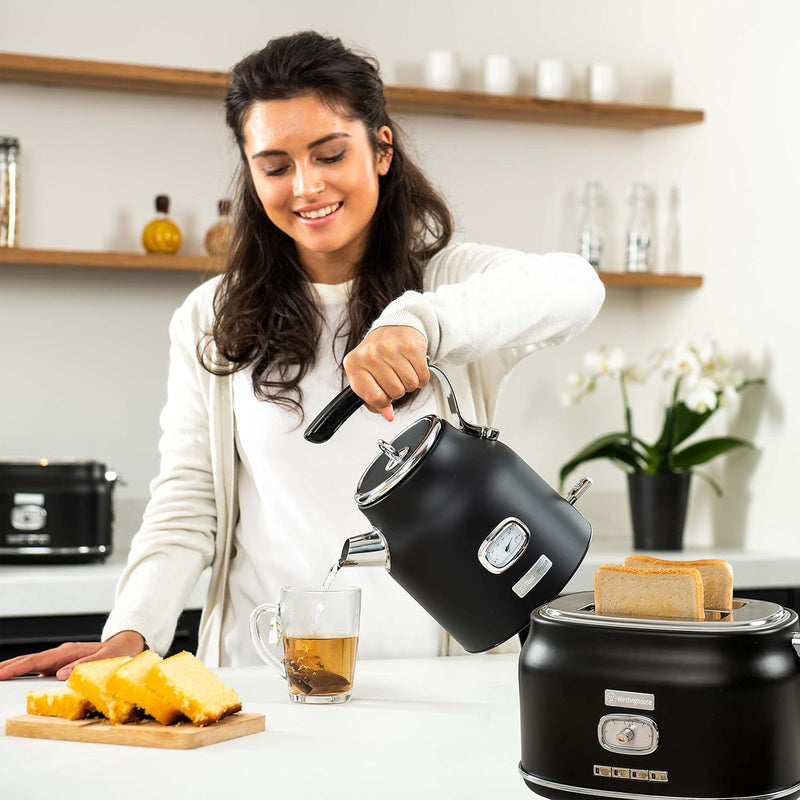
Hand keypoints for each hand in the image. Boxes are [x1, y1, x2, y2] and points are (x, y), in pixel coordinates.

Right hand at [0, 630, 145, 681]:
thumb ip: (83, 665)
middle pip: (30, 660)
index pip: (38, 660)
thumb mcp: (104, 659)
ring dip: (14, 668)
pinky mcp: (61, 664)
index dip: (19, 667)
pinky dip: (25, 671)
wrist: (125, 647)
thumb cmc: (116, 654)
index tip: (0, 673)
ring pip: (32, 663)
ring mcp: (60, 659)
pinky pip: (39, 668)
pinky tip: (15, 677)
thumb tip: (60, 674)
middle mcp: (61, 654)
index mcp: (68, 651)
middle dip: (9, 666)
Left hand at [343, 326, 428, 420]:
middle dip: (398, 389)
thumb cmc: (378, 353)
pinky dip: (421, 376)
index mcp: (354, 364)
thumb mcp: (367, 376)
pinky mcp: (411, 346)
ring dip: (410, 382)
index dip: (383, 400)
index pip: (373, 398)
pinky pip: (423, 376)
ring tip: (403, 369)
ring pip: (410, 385)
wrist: (394, 326)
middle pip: (395, 392)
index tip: (384, 393)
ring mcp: (391, 349)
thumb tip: (388, 415)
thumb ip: (374, 400)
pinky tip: (413, 366)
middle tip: (394, 376)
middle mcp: (371, 354)